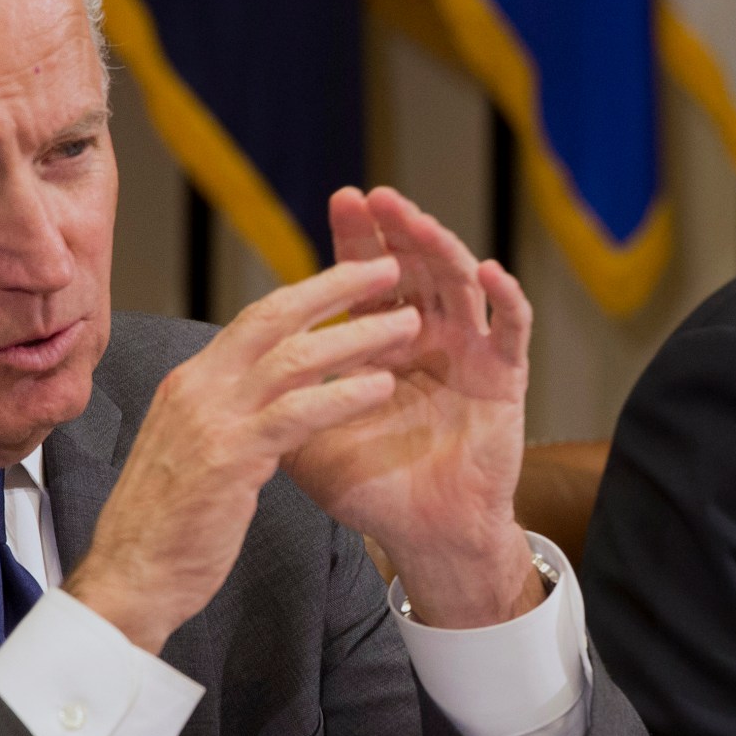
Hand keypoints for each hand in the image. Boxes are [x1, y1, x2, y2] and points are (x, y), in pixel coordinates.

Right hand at [65, 257, 418, 653]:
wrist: (128, 579)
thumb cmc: (167, 528)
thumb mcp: (195, 453)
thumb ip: (229, 418)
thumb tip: (269, 398)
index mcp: (190, 383)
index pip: (256, 320)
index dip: (309, 295)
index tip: (353, 279)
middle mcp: (196, 387)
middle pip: (274, 316)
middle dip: (336, 286)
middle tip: (388, 267)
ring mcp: (210, 419)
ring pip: (294, 357)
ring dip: (356, 335)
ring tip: (407, 324)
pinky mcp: (228, 458)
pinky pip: (297, 413)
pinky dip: (344, 395)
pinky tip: (383, 386)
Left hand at [285, 187, 538, 628]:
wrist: (424, 537)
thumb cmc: (373, 490)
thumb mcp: (309, 441)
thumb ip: (278, 401)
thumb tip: (223, 368)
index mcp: (384, 345)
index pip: (370, 279)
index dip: (359, 240)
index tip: (342, 200)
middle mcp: (430, 340)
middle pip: (416, 267)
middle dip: (397, 230)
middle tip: (377, 197)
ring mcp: (470, 355)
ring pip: (461, 285)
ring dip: (441, 249)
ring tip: (417, 223)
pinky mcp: (506, 380)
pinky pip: (512, 330)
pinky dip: (506, 299)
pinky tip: (489, 273)